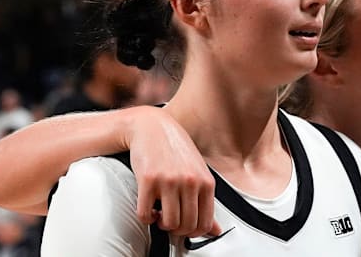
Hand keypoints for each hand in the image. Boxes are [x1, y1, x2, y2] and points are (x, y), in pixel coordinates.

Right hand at [124, 106, 220, 236]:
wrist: (152, 127)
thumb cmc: (175, 149)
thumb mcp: (197, 172)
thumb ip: (205, 201)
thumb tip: (215, 230)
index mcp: (206, 181)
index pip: (205, 223)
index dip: (193, 233)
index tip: (185, 229)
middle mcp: (190, 181)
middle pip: (187, 226)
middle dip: (177, 230)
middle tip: (170, 221)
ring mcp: (170, 180)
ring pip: (168, 223)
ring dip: (161, 224)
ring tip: (159, 215)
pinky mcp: (148, 180)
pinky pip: (145, 214)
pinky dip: (145, 217)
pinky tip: (148, 208)